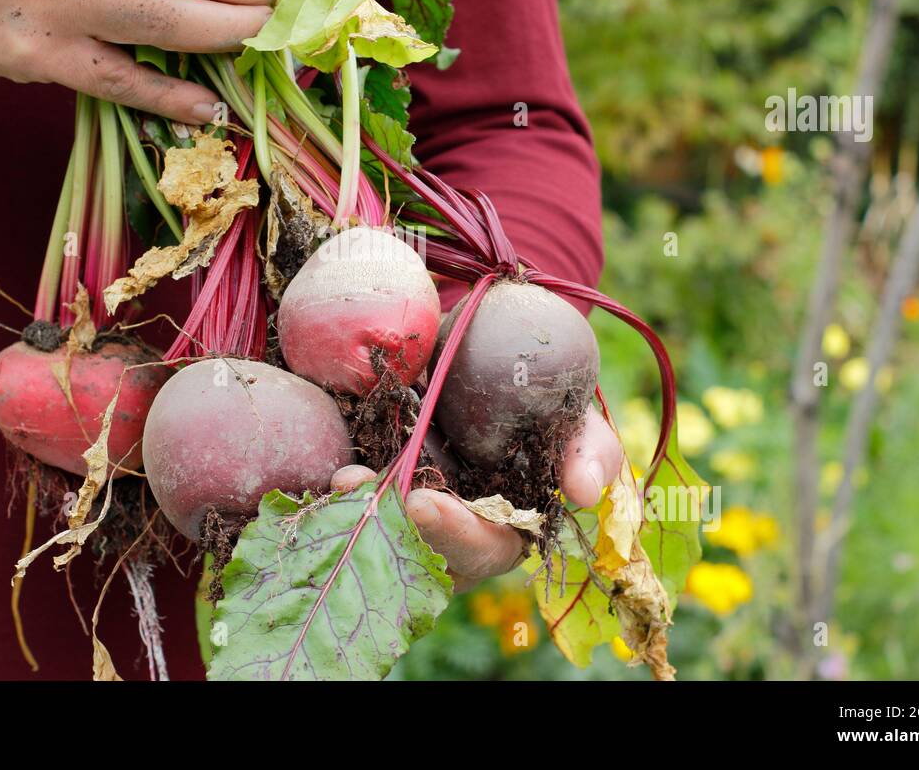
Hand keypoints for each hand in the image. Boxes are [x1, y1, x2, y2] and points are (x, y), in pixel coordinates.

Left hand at [330, 406, 624, 591]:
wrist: (494, 366)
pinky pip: (350, 503)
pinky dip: (337, 492)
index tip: (425, 504)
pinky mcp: (375, 492)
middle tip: (372, 496)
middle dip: (396, 528)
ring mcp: (409, 520)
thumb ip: (588, 452)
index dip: (455, 533)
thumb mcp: (576, 423)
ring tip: (344, 481)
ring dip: (356, 512)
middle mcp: (452, 538)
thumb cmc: (544, 408)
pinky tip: (329, 472)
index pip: (482, 550)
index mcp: (505, 532)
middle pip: (420, 553)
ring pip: (377, 533)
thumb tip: (583, 490)